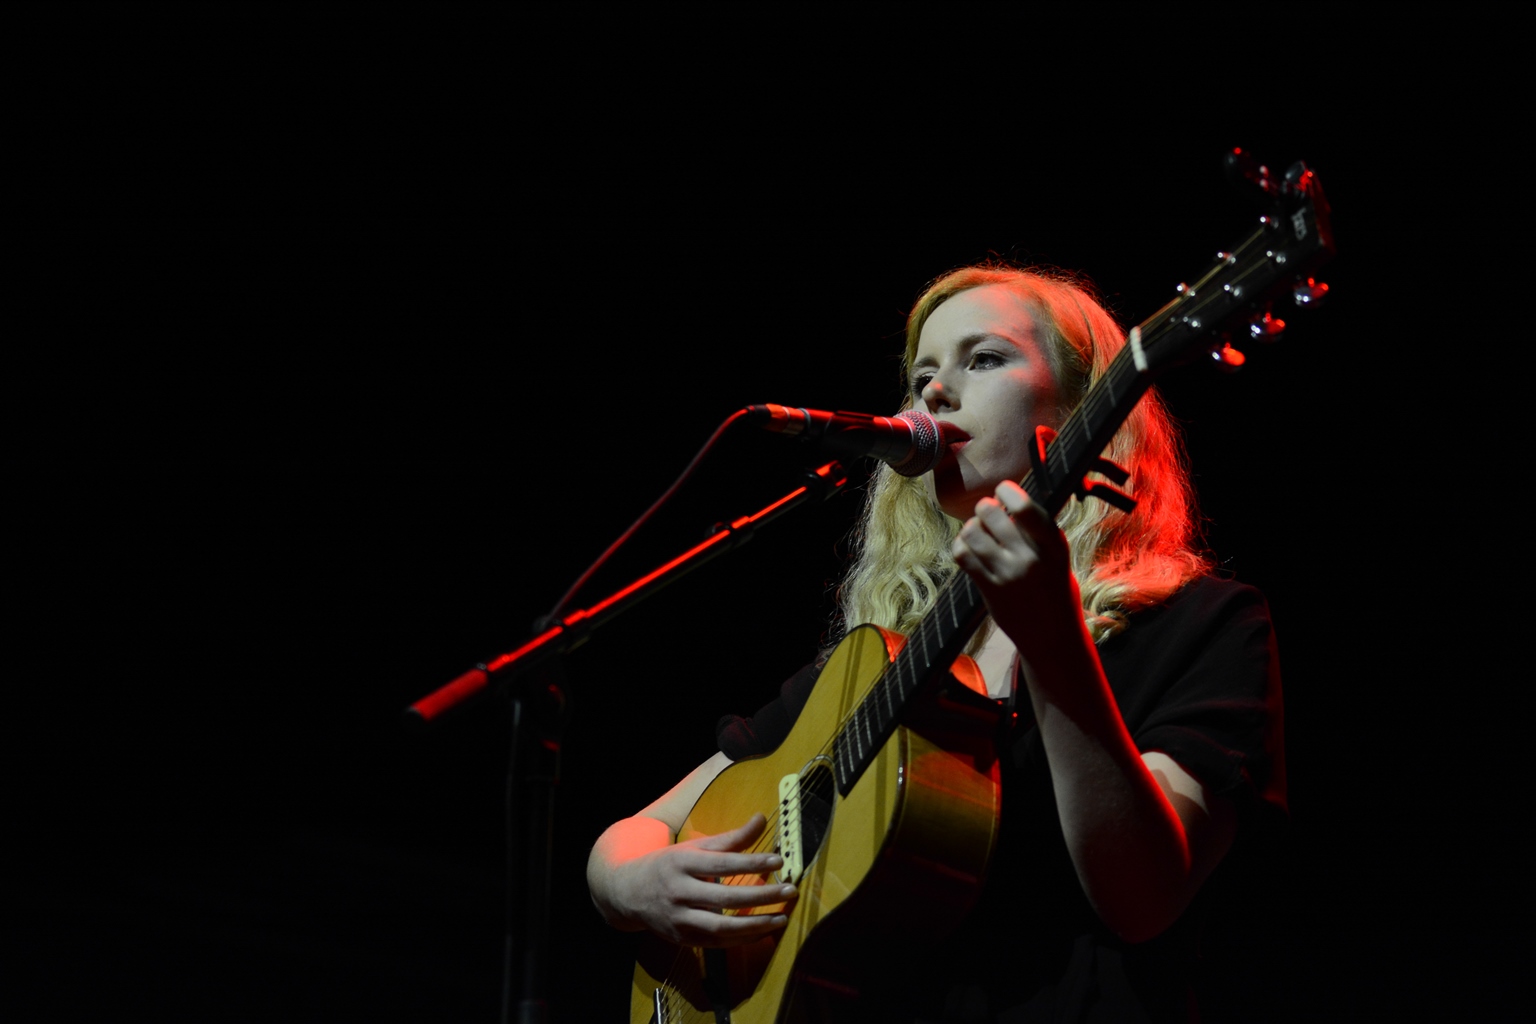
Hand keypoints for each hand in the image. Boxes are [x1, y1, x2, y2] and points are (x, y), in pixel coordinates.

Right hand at [611, 813, 795, 946]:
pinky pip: (717, 943)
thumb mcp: (694, 847)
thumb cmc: (668, 866)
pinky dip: (742, 939)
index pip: (721, 863)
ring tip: (782, 917)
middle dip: (761, 896)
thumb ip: (730, 838)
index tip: (779, 860)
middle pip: (725, 898)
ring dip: (755, 925)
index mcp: (682, 863)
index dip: (751, 862)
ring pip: (721, 927)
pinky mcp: (682, 939)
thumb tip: (762, 819)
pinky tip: (763, 931)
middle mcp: (679, 892)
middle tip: (790, 891)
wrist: (627, 894)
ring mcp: (679, 919)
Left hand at [951, 481, 1077, 638]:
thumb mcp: (1057, 556)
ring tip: (977, 532)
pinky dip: (961, 545)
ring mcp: (1008, 575)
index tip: (1003, 489)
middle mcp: (1031, 558)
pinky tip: (969, 548)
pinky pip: (963, 555)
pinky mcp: (990, 590)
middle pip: (991, 513)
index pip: (1025, 507)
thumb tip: (1008, 500)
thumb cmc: (1054, 588)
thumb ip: (1037, 532)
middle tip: (986, 512)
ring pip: (972, 532)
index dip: (1007, 491)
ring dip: (971, 527)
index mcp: (1053, 545)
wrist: (1053, 635)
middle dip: (984, 508)